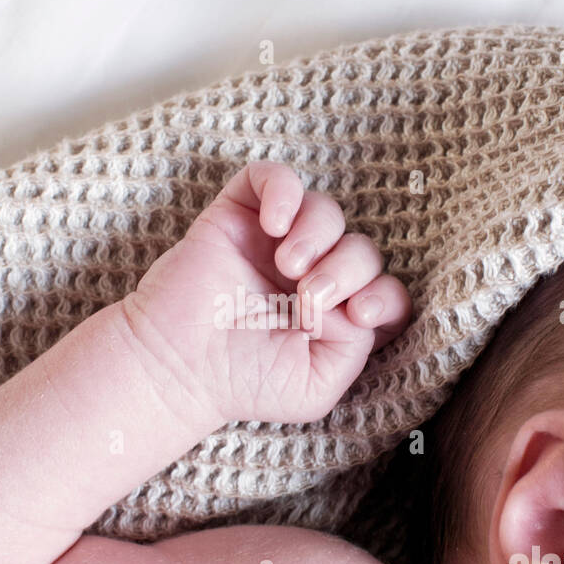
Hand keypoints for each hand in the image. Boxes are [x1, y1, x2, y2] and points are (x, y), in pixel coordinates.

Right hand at [121, 162, 412, 424]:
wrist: (178, 364)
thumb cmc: (243, 382)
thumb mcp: (318, 386)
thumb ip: (357, 350)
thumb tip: (363, 303)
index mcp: (335, 318)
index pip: (385, 291)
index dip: (385, 296)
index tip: (361, 312)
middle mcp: (311, 276)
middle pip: (362, 249)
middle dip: (346, 270)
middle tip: (309, 298)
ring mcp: (276, 244)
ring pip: (326, 211)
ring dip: (318, 234)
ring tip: (287, 265)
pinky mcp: (240, 215)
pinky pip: (275, 177)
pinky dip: (284, 190)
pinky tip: (275, 223)